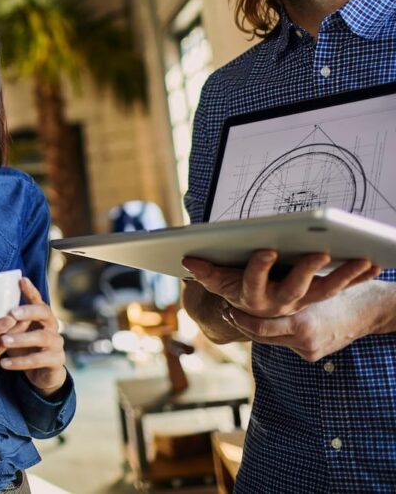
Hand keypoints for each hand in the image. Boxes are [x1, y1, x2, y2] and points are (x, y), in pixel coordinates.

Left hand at [0, 277, 66, 395]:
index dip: (30, 290)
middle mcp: (52, 326)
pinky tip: (4, 363)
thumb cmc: (24, 346)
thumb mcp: (15, 331)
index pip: (37, 299)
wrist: (43, 373)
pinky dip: (20, 362)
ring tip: (3, 341)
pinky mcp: (56, 361)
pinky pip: (39, 360)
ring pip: (42, 338)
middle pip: (45, 313)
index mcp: (41, 315)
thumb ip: (5, 320)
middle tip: (11, 314)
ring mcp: (56, 343)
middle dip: (28, 312)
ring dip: (22, 339)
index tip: (20, 280)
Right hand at [182, 250, 378, 317]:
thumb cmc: (237, 289)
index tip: (265, 251)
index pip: (254, 283)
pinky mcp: (321, 297)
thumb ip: (206, 272)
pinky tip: (376, 263)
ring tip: (363, 259)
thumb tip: (188, 260)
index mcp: (253, 298)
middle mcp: (281, 303)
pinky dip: (360, 276)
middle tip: (319, 254)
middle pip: (295, 289)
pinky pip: (343, 287)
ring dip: (346, 276)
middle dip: (307, 271)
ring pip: (326, 290)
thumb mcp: (219, 282)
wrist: (257, 314)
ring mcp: (304, 302)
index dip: (259, 269)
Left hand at [223, 279, 387, 360]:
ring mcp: (307, 348)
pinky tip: (264, 317)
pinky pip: (284, 340)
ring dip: (253, 325)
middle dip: (241, 323)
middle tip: (226, 311)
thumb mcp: (311, 285)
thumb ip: (286, 288)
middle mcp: (303, 339)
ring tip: (236, 313)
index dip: (240, 318)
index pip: (260, 327)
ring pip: (269, 338)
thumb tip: (254, 273)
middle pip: (260, 335)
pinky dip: (274, 330)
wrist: (371, 309)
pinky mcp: (311, 354)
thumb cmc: (340, 287)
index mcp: (302, 322)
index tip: (226, 308)